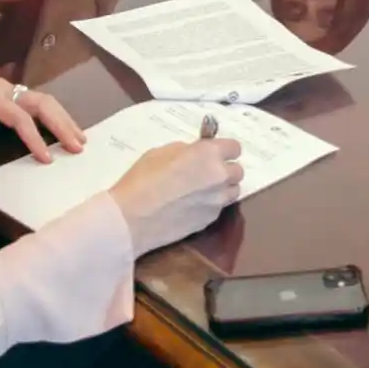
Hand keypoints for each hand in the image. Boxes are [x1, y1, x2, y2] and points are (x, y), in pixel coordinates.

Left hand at [0, 75, 85, 178]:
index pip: (19, 117)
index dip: (35, 138)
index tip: (47, 159)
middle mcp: (4, 88)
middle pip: (42, 103)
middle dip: (62, 124)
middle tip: (78, 146)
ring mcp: (9, 88)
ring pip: (45, 99)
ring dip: (63, 118)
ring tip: (80, 138)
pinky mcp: (10, 92)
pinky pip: (38, 101)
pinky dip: (55, 114)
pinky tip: (65, 127)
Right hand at [110, 138, 244, 256]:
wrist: (131, 219)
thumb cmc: (141, 180)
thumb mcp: (161, 153)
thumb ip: (187, 151)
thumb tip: (197, 154)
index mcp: (208, 154)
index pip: (234, 147)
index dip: (223, 150)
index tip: (213, 153)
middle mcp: (220, 176)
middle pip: (237, 171)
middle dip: (224, 170)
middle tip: (205, 173)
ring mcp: (218, 200)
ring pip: (232, 191)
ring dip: (222, 188)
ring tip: (201, 191)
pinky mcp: (211, 220)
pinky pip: (219, 207)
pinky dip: (210, 204)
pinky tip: (191, 206)